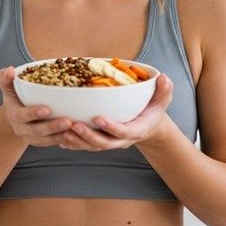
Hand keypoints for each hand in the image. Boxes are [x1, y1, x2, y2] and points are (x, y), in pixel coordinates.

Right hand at [0, 67, 72, 146]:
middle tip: (68, 121)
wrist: (13, 117)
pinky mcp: (41, 142)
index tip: (46, 109)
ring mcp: (32, 137)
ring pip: (46, 139)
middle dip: (52, 127)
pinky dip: (64, 140)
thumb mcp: (7, 87)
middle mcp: (22, 129)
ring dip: (61, 135)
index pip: (22, 115)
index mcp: (14, 115)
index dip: (33, 113)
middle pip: (37, 131)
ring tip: (74, 128)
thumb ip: (6, 78)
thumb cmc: (14, 98)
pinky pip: (52, 143)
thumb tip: (10, 70)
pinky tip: (76, 135)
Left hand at [59, 74, 173, 151]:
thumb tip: (164, 78)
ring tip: (64, 132)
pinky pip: (87, 146)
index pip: (124, 131)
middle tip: (74, 125)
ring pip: (93, 146)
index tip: (98, 118)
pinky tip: (61, 139)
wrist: (149, 126)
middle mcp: (122, 140)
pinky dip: (74, 144)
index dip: (111, 127)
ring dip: (78, 141)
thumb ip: (164, 91)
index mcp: (136, 130)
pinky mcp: (102, 142)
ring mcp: (111, 142)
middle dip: (89, 136)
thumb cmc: (153, 110)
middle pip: (104, 143)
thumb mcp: (162, 101)